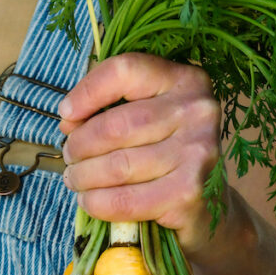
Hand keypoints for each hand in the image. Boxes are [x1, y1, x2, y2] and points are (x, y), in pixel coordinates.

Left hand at [59, 52, 224, 253]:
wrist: (209, 203)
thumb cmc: (166, 147)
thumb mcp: (147, 111)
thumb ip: (111, 104)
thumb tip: (69, 120)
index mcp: (184, 78)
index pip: (124, 71)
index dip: (87, 91)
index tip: (66, 114)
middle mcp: (197, 111)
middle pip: (117, 124)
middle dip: (81, 143)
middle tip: (68, 155)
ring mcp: (198, 153)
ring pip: (119, 165)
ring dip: (84, 175)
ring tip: (73, 178)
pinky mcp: (191, 193)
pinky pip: (128, 199)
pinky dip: (99, 202)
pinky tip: (88, 200)